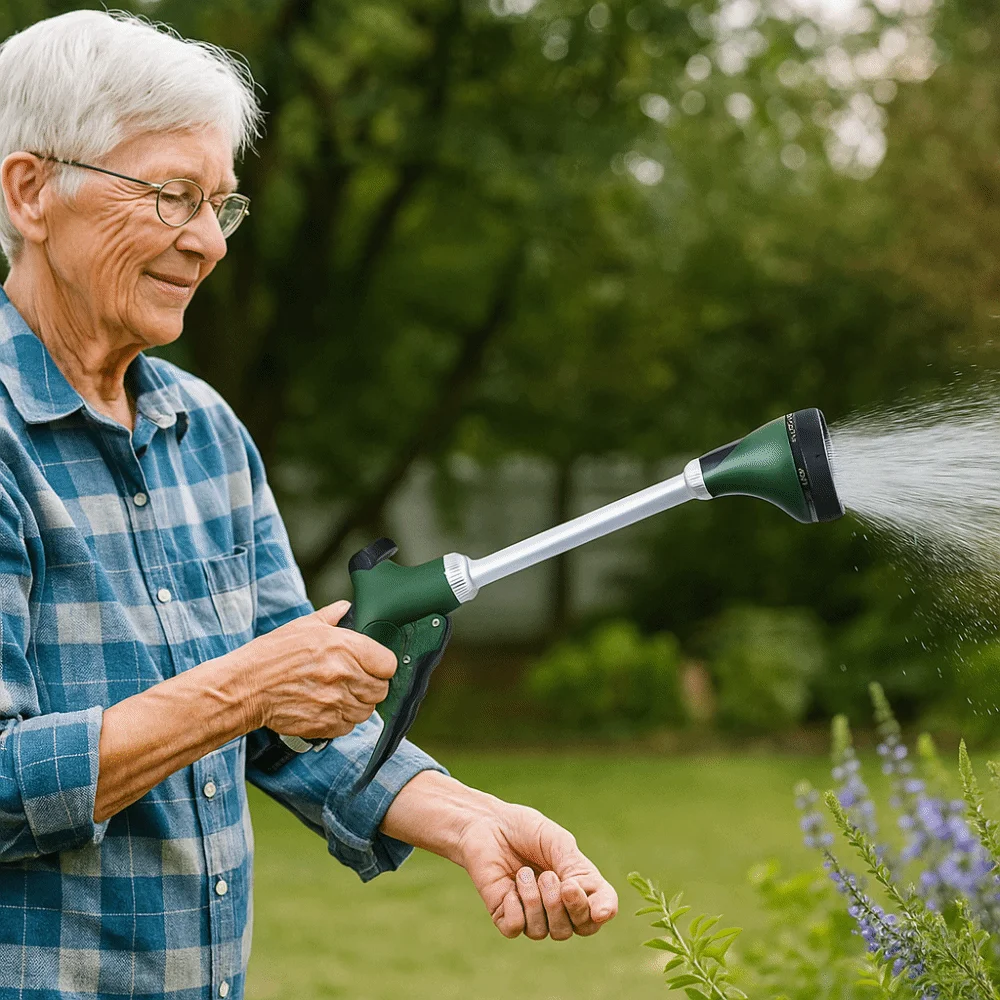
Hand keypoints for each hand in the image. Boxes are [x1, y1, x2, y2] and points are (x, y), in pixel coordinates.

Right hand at [233, 600, 395, 738]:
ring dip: (358, 704)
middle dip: (371, 686)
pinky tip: (328, 708)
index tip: (374, 666)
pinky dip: (342, 720)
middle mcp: (345, 675)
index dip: (382, 665)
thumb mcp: (303, 626)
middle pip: (381, 690)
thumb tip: (346, 608)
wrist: (246, 687)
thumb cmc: (272, 655)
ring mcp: (336, 702)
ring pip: (367, 711)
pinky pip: (348, 726)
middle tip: (355, 681)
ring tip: (339, 695)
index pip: (388, 664)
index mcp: (345, 647)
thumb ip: (331, 616)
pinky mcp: (325, 725)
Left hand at [457, 800, 617, 940]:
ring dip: (535, 899)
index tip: (595, 906)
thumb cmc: (525, 829)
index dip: (602, 911)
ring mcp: (531, 913)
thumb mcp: (558, 843)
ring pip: (546, 931)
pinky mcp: (505, 915)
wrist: (487, 822)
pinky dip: (515, 907)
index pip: (598, 912)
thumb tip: (600, 911)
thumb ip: (578, 872)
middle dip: (566, 905)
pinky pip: (516, 928)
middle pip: (576, 928)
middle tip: (548, 874)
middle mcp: (557, 905)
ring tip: (523, 872)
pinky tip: (509, 886)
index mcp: (576, 885)